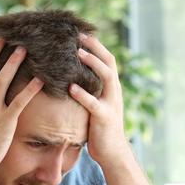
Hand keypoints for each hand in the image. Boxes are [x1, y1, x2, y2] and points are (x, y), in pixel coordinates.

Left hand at [69, 34, 131, 167]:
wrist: (112, 152)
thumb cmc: (99, 128)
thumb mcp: (95, 105)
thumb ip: (88, 91)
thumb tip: (70, 77)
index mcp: (111, 88)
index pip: (107, 59)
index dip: (96, 45)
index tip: (81, 32)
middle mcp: (114, 92)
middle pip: (109, 62)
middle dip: (95, 47)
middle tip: (79, 35)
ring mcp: (111, 104)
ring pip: (107, 77)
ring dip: (93, 63)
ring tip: (78, 53)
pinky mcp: (104, 117)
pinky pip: (93, 103)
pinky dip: (82, 94)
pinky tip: (70, 87)